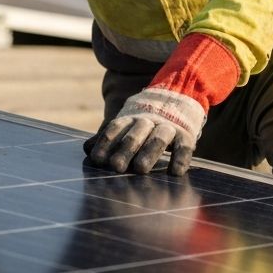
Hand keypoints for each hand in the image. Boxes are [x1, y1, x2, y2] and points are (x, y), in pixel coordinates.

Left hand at [86, 87, 204, 175]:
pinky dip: (180, 158)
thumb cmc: (143, 126)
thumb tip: (86, 149)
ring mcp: (168, 127)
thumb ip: (107, 138)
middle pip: (136, 132)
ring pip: (159, 137)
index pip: (115, 127)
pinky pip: (184, 146)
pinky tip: (174, 172)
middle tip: (116, 166)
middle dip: (125, 149)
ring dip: (149, 152)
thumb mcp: (125, 127)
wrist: (177, 100)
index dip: (106, 142)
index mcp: (130, 118)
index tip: (97, 159)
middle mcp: (148, 121)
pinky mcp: (186, 135)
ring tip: (140, 169)